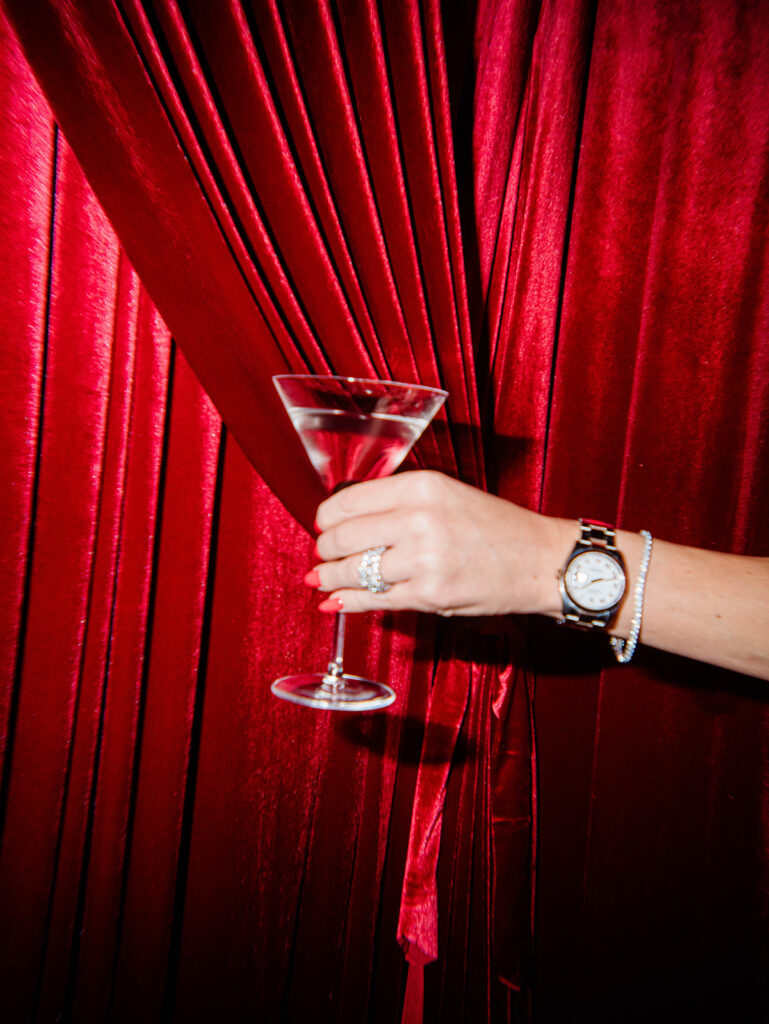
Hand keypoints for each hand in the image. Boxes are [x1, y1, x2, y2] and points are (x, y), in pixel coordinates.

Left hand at [310, 471, 566, 615]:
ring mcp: (423, 559)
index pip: (350, 501)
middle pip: (344, 536)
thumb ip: (398, 504)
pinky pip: (373, 600)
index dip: (327, 517)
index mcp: (423, 487)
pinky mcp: (430, 595)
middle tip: (323, 555)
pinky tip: (337, 601)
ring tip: (323, 579)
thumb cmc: (494, 527)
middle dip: (326, 549)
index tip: (324, 525)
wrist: (539, 560)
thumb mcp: (446, 496)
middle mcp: (419, 519)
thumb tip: (343, 521)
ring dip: (331, 578)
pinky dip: (349, 602)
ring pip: (353, 571)